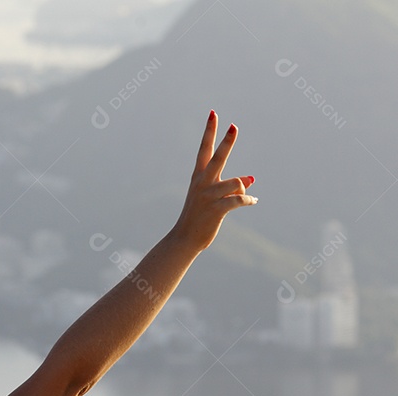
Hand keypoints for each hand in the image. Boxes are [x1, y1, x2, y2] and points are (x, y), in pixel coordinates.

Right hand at [171, 110, 256, 249]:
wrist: (184, 238)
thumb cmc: (200, 216)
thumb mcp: (213, 197)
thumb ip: (231, 186)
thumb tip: (250, 180)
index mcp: (198, 176)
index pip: (204, 149)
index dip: (210, 131)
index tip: (213, 113)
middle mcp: (202, 183)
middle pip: (218, 157)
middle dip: (227, 142)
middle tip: (234, 126)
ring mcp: (208, 196)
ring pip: (235, 183)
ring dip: (243, 189)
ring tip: (246, 196)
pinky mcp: (216, 210)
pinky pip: (239, 200)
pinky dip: (249, 200)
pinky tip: (253, 202)